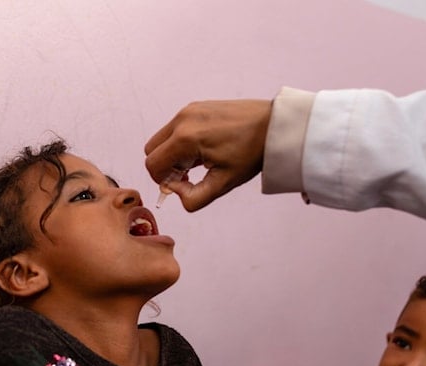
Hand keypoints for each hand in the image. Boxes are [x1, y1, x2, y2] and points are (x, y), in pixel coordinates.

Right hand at [144, 100, 271, 211]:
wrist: (273, 126)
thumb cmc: (252, 152)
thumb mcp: (223, 184)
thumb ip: (194, 198)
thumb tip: (177, 192)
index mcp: (186, 138)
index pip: (153, 164)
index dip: (162, 180)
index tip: (184, 184)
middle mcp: (182, 120)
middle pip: (151, 150)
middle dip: (164, 166)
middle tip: (189, 174)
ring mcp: (189, 110)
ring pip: (162, 138)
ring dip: (172, 153)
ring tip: (200, 161)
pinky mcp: (196, 106)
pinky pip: (176, 127)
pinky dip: (182, 141)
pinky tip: (205, 148)